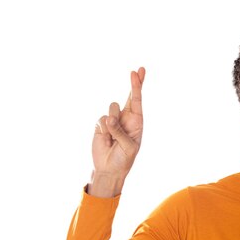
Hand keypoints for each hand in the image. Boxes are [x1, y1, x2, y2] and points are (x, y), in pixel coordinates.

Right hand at [89, 67, 145, 196]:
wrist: (108, 168)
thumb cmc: (124, 159)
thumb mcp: (129, 148)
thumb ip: (121, 132)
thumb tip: (110, 118)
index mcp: (137, 122)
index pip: (137, 101)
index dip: (137, 86)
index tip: (138, 72)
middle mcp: (126, 118)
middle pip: (129, 96)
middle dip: (134, 83)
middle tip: (137, 71)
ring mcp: (113, 119)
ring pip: (112, 108)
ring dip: (113, 123)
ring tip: (114, 138)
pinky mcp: (100, 124)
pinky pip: (101, 119)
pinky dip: (104, 130)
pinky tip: (106, 139)